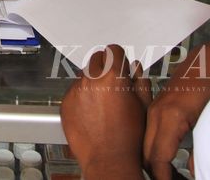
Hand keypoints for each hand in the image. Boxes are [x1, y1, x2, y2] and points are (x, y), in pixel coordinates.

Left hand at [61, 45, 150, 179]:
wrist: (109, 159)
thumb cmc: (128, 137)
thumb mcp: (144, 105)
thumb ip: (139, 81)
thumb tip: (134, 68)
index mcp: (113, 77)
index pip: (113, 50)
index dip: (120, 59)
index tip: (120, 66)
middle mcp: (91, 80)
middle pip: (97, 59)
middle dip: (105, 67)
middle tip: (112, 84)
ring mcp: (76, 91)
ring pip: (84, 76)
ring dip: (93, 82)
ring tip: (103, 103)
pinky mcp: (65, 103)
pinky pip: (74, 92)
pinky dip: (82, 97)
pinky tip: (92, 112)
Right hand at [143, 38, 209, 178]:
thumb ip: (203, 150)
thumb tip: (194, 171)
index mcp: (170, 115)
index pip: (156, 159)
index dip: (163, 179)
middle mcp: (158, 110)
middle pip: (146, 153)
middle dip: (157, 174)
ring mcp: (157, 106)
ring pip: (146, 143)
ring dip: (157, 162)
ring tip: (173, 176)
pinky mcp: (161, 104)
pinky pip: (152, 132)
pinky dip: (157, 149)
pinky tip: (172, 159)